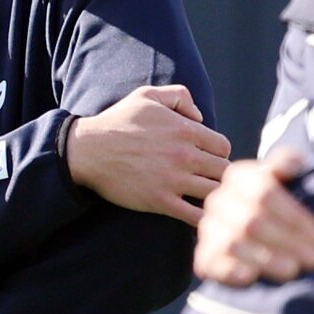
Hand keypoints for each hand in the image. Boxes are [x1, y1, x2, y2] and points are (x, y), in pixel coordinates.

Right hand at [67, 85, 230, 224]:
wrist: (89, 150)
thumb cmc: (118, 121)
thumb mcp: (148, 95)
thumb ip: (180, 96)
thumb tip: (200, 117)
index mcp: (185, 130)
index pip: (223, 147)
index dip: (218, 154)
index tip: (207, 160)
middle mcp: (185, 154)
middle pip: (224, 171)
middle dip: (219, 176)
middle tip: (208, 181)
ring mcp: (174, 179)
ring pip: (216, 192)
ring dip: (215, 197)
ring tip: (205, 199)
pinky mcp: (161, 201)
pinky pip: (196, 216)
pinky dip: (204, 218)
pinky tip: (199, 216)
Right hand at [193, 148, 313, 284]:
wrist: (257, 226)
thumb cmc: (278, 203)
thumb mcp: (285, 179)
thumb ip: (288, 164)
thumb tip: (293, 164)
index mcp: (238, 176)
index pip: (264, 192)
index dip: (293, 216)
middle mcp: (218, 200)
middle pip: (252, 221)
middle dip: (286, 241)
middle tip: (313, 258)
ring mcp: (209, 228)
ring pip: (235, 243)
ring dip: (267, 259)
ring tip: (293, 270)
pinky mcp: (204, 256)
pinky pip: (213, 263)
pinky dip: (231, 271)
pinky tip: (251, 276)